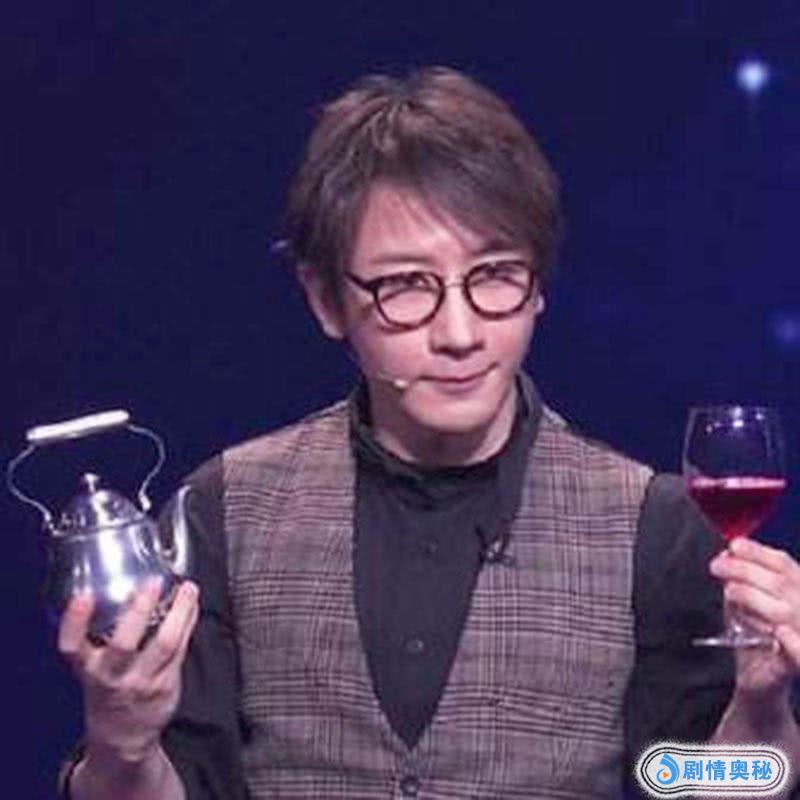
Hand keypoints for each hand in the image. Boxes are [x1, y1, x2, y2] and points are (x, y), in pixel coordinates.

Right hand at [58, 578, 199, 764]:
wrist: (122, 737)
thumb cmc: (109, 691)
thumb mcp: (92, 667)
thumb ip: (97, 636)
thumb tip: (118, 590)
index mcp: (88, 669)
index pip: (72, 647)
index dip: (74, 622)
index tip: (83, 597)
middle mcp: (112, 676)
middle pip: (123, 644)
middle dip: (138, 611)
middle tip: (151, 583)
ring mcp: (141, 681)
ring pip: (164, 644)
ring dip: (179, 611)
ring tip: (187, 589)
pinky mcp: (166, 685)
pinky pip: (181, 648)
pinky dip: (188, 622)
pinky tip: (192, 606)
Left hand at [710, 538, 799, 694]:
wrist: (759, 682)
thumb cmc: (753, 639)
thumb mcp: (743, 604)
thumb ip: (739, 580)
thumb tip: (727, 554)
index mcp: (796, 593)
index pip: (784, 564)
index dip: (759, 552)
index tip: (734, 545)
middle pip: (782, 584)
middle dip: (746, 570)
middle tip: (718, 566)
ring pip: (788, 613)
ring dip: (756, 598)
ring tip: (730, 592)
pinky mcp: (795, 664)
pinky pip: (793, 651)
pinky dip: (786, 639)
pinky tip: (776, 632)